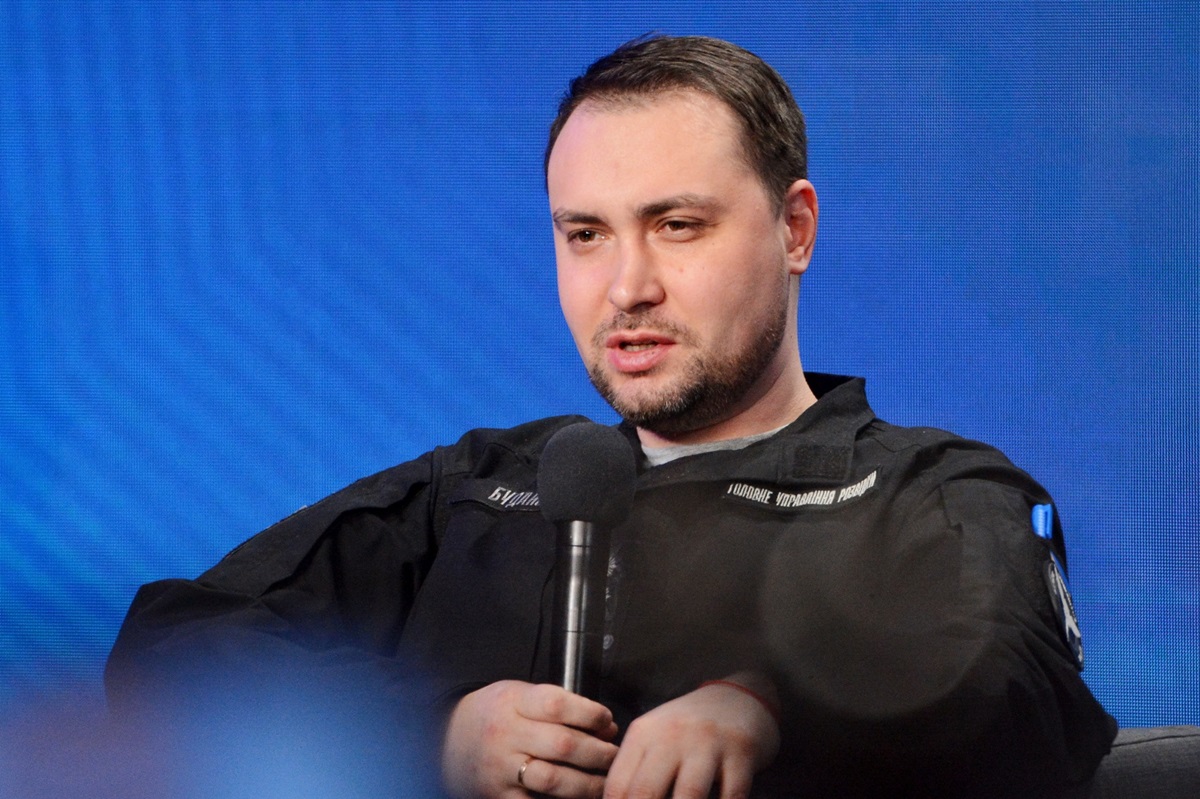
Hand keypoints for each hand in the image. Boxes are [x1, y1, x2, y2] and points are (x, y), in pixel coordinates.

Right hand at [441, 680, 619, 798]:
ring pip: (554, 779)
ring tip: (604, 780)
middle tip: (614, 755)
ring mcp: (501, 768)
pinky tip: (579, 797)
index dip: (590, 713)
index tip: (607, 721)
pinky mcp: (499, 796)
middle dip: (598, 752)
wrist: (445, 740)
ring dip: (588, 783)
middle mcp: (505, 734)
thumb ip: (558, 705)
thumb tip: (605, 726)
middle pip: (563, 744)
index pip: (557, 704)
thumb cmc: (491, 715)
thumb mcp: (517, 694)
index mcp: (512, 702)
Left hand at [603, 673, 779, 798]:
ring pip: (689, 796)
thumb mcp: (656, 737)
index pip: (619, 785)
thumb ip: (636, 770)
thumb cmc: (689, 727)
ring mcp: (708, 742)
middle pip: (647, 791)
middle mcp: (673, 735)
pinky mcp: (741, 752)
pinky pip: (731, 796)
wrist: (739, 697)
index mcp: (644, 734)